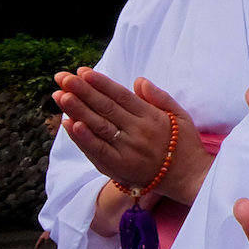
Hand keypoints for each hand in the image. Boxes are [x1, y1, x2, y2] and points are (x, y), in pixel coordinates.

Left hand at [55, 69, 211, 204]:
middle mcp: (138, 131)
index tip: (83, 71)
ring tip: (60, 95)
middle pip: (106, 108)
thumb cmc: (185, 144)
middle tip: (63, 78)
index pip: (121, 96)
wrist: (189, 177)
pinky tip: (70, 124)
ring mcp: (127, 149)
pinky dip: (83, 138)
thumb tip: (139, 80)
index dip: (101, 83)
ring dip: (77, 110)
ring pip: (99, 126)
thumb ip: (160, 97)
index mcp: (152, 117)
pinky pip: (98, 150)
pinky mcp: (119, 167)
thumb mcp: (180, 115)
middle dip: (82, 91)